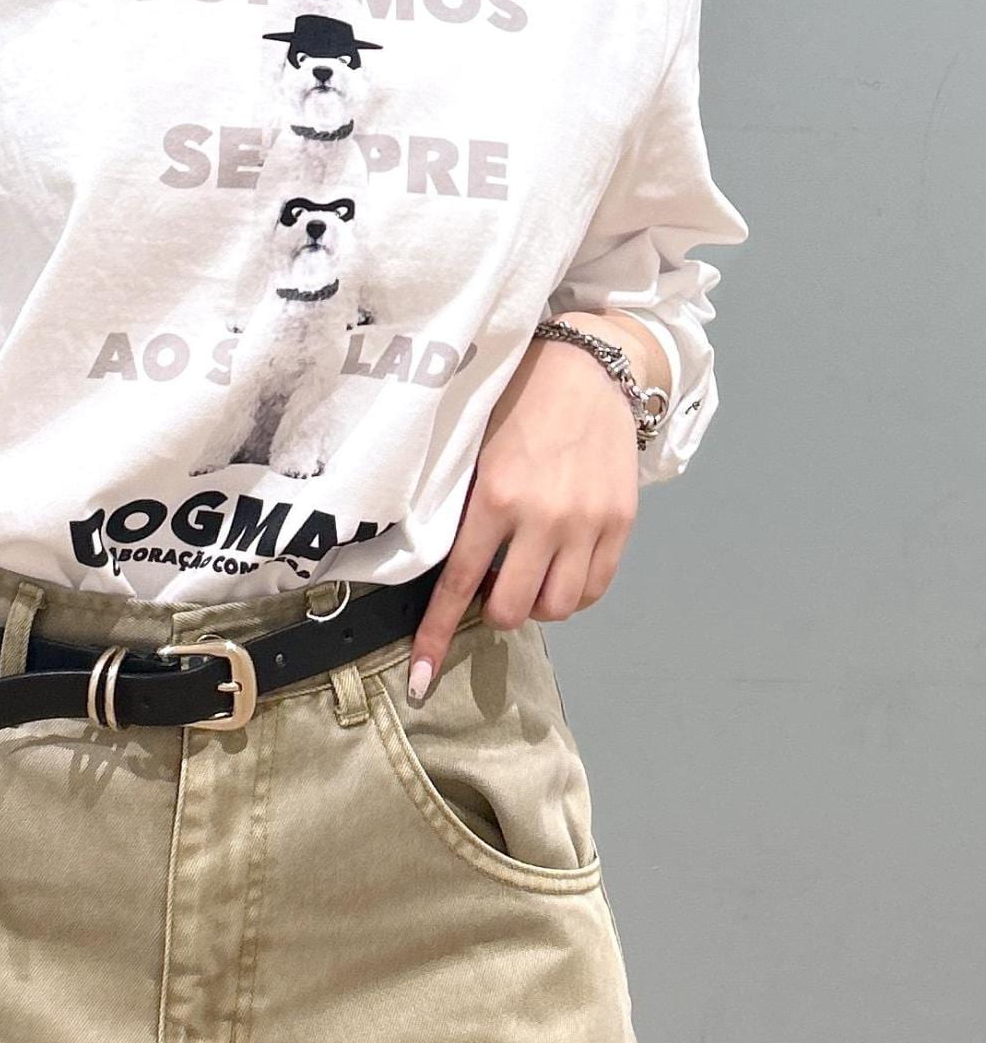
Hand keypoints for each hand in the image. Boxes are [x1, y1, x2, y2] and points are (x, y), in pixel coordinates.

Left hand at [407, 315, 652, 699]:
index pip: (459, 585)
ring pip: (558, 608)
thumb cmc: (518, 401)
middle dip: (494, 610)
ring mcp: (588, 523)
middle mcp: (544, 518)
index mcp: (495, 498)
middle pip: (512, 610)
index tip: (420, 676)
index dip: (436, 636)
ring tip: (529, 576)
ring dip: (537, 605)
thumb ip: (462, 507)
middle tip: (492, 586)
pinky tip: (560, 571)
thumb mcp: (474, 449)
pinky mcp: (621, 522)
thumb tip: (447, 567)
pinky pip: (596, 588)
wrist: (589, 366)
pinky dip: (574, 594)